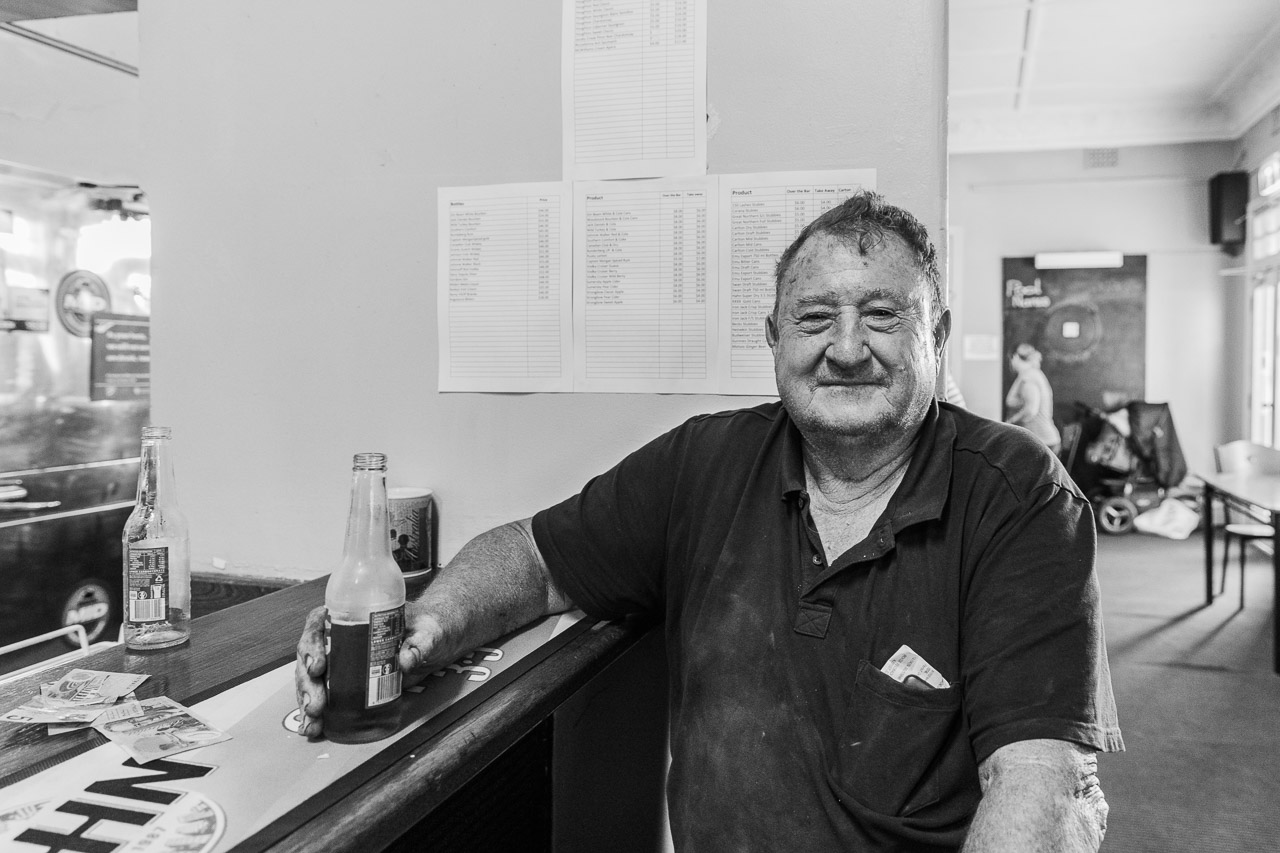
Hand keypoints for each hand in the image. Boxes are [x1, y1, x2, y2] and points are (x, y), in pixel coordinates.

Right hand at [293, 602, 450, 737]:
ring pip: (313, 679)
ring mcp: (342, 661)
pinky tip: (314, 727)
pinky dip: (317, 713)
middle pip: (310, 656)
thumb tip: (406, 660)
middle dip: (307, 682)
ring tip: (313, 722)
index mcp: (353, 616)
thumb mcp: (428, 631)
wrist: (438, 641)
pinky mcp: (348, 682)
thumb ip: (420, 642)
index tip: (317, 666)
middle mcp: (341, 637)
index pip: (319, 624)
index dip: (311, 644)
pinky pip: (325, 694)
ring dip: (307, 701)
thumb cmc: (429, 627)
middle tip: (316, 705)